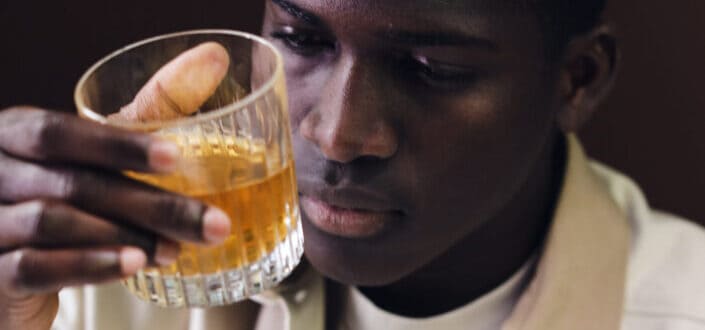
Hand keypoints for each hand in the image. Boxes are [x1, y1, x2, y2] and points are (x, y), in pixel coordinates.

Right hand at [0, 42, 229, 329]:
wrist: (12, 257)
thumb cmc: (64, 188)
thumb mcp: (97, 148)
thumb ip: (148, 111)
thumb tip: (214, 60)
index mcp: (16, 133)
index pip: (59, 132)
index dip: (117, 145)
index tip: (175, 157)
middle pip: (73, 184)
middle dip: (152, 205)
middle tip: (212, 224)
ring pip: (53, 224)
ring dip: (124, 236)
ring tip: (176, 248)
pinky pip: (34, 268)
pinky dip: (90, 266)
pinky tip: (134, 267)